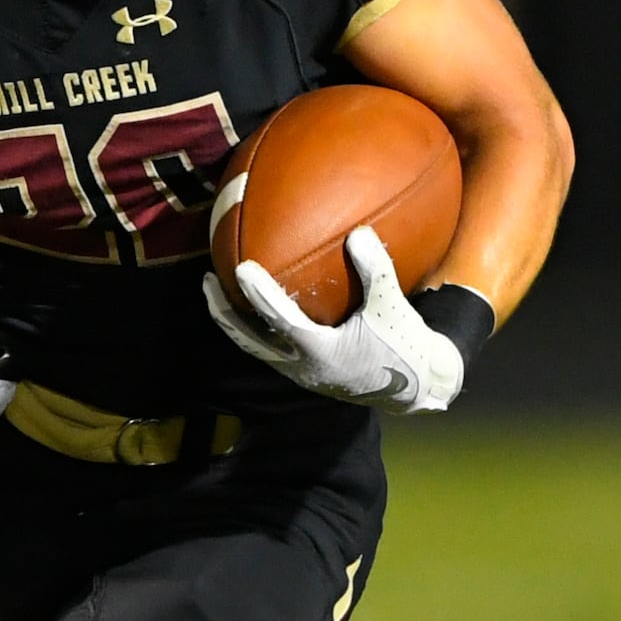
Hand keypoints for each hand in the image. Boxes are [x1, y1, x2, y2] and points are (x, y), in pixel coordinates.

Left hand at [204, 228, 468, 412]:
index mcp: (322, 353)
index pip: (281, 321)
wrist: (414, 387)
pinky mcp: (306, 373)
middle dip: (223, 313)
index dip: (260, 294)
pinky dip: (256, 327)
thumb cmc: (403, 347)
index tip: (241, 267)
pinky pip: (270, 347)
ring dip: (234, 322)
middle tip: (207, 281)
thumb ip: (376, 271)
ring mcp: (301, 373)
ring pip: (255, 347)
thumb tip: (359, 232)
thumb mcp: (393, 307)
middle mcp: (303, 367)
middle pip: (249, 341)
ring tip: (218, 293)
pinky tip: (255, 306)